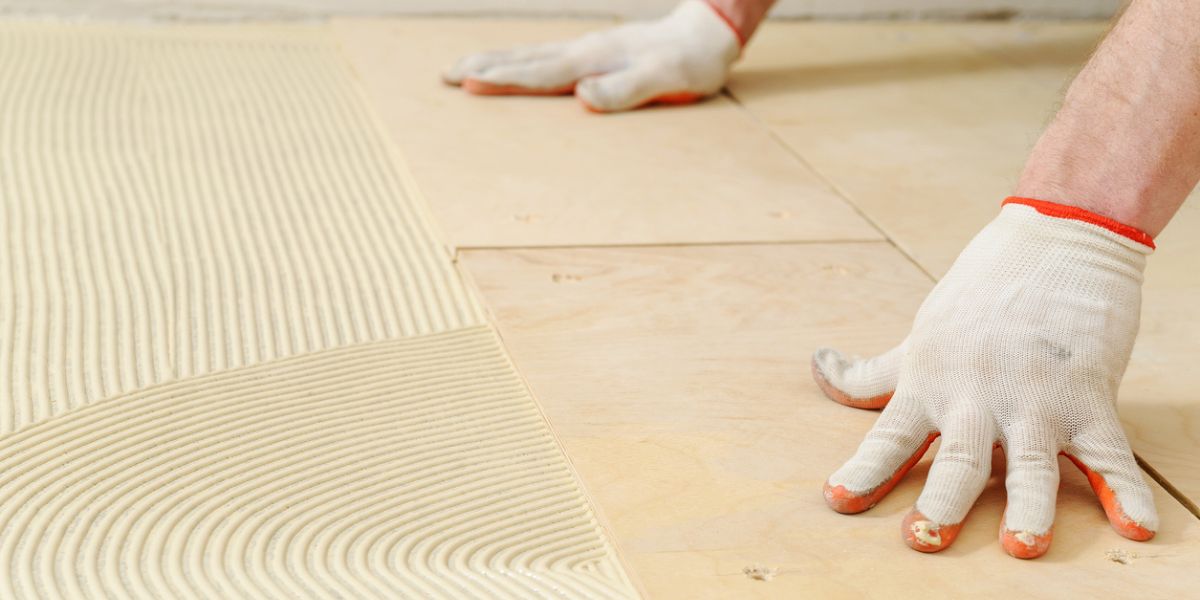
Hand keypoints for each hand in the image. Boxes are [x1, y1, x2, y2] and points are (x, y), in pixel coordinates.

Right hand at [442, 0, 740, 112]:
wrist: (708, 33)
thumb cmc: (691, 63)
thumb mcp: (665, 80)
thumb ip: (625, 89)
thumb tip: (582, 97)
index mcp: (594, 61)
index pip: (539, 73)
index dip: (503, 79)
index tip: (467, 81)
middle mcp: (584, 51)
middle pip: (523, 59)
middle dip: (482, 66)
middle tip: (443, 73)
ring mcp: (587, 50)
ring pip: (530, 55)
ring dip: (493, 61)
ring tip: (460, 67)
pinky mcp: (595, 53)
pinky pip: (546, 58)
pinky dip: (519, 62)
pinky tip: (510, 66)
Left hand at [811, 197, 1158, 558]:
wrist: (1054, 241)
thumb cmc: (978, 296)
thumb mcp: (918, 336)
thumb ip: (872, 373)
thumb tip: (819, 367)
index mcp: (930, 384)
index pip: (889, 435)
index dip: (866, 470)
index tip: (839, 500)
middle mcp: (978, 396)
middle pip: (957, 457)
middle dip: (942, 500)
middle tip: (925, 538)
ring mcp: (1036, 400)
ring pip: (1031, 463)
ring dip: (1028, 506)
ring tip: (1022, 545)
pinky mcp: (1089, 398)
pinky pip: (1109, 454)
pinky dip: (1125, 491)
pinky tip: (1136, 527)